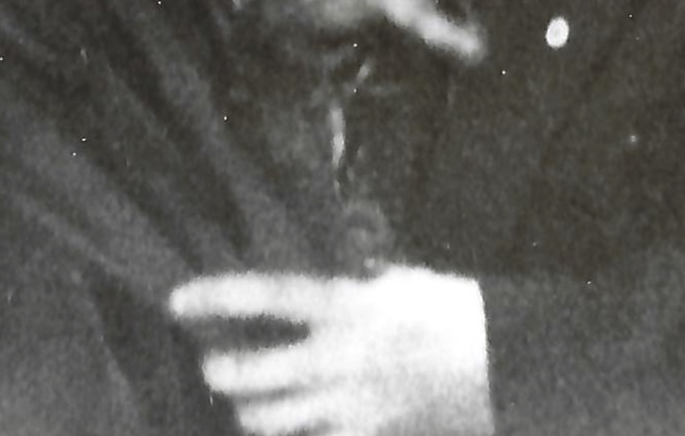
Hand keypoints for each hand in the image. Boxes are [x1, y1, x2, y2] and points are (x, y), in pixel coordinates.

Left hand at [170, 266, 492, 435]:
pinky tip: (290, 430)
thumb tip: (321, 266)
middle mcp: (342, 359)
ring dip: (249, 413)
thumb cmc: (453, 310)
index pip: (269, 298)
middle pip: (254, 378)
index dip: (219, 298)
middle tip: (213, 365)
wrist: (506, 365)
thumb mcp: (400, 279)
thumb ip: (354, 279)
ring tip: (245, 402)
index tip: (178, 299)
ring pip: (271, 422)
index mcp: (350, 306)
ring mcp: (353, 407)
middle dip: (222, 373)